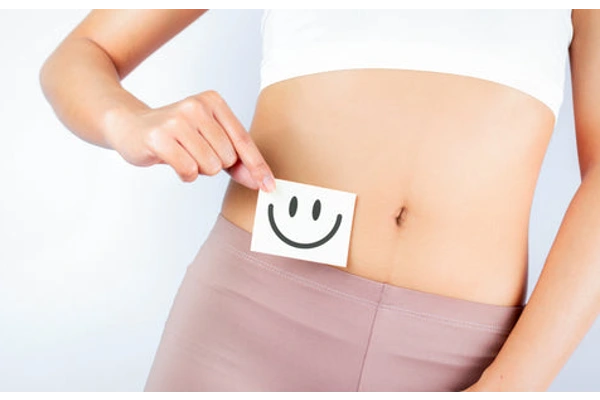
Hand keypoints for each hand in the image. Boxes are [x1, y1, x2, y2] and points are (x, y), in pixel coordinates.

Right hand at [105, 90, 275, 191]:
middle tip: (194, 152)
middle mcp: (197, 106)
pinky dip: (185, 174)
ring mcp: (177, 121)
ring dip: (198, 169)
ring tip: (182, 154)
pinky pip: (189, 170)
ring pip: (210, 166)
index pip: (243, 140)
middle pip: (227, 157)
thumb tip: (261, 182)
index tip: (269, 186)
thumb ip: (237, 160)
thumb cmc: (176, 135)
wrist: (130, 126)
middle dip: (214, 164)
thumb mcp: (210, 140)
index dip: (257, 167)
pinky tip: (172, 160)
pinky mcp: (160, 137)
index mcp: (214, 102)